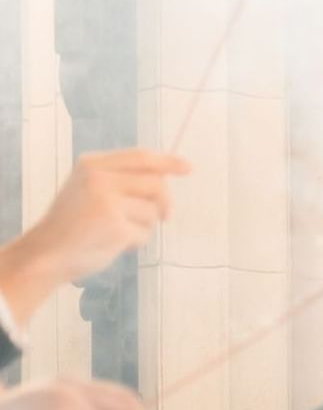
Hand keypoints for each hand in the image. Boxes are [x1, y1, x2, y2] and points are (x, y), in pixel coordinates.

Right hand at [0, 150, 189, 321]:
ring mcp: (107, 201)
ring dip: (144, 225)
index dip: (167, 162)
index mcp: (92, 164)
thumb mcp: (91, 189)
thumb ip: (120, 180)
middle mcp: (99, 178)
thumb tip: (164, 178)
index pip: (140, 157)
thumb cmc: (73, 223)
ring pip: (153, 210)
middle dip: (164, 203)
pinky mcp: (115, 226)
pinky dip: (136, 241)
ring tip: (117, 230)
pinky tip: (113, 242)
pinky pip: (145, 233)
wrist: (47, 251)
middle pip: (155, 184)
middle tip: (163, 217)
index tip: (188, 168)